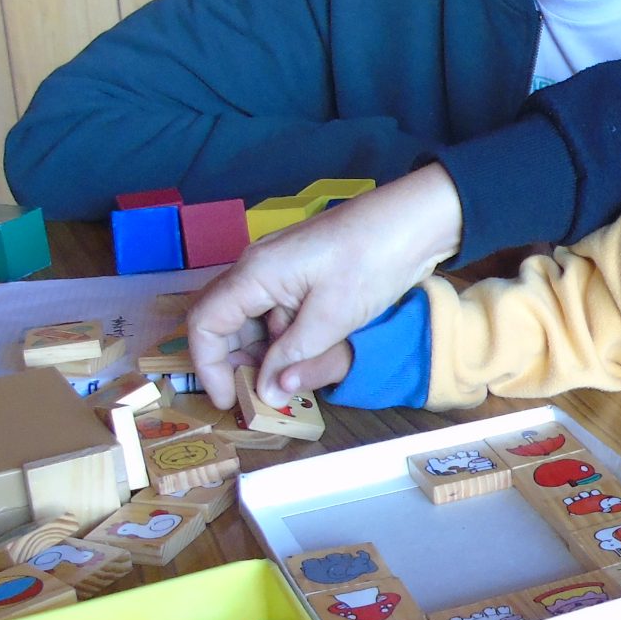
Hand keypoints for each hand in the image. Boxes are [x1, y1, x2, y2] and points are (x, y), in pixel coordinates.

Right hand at [187, 164, 463, 408]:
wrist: (415, 219)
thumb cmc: (373, 261)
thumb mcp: (332, 319)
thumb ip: (294, 357)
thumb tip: (267, 393)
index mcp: (254, 273)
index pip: (205, 323)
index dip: (209, 367)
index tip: (230, 399)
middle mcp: (256, 267)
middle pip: (223, 321)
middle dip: (235, 362)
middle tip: (261, 396)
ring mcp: (278, 267)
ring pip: (251, 318)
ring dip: (263, 352)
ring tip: (289, 380)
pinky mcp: (300, 272)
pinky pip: (276, 309)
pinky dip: (284, 336)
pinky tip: (306, 356)